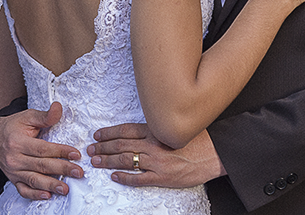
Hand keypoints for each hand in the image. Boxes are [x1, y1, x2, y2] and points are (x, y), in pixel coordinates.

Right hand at [0, 102, 83, 199]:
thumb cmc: (14, 126)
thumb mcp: (27, 117)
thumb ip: (44, 116)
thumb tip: (59, 107)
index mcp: (17, 142)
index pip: (42, 149)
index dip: (60, 151)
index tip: (76, 154)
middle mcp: (14, 158)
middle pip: (41, 165)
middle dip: (62, 169)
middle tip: (78, 172)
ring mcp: (13, 171)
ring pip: (34, 180)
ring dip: (51, 185)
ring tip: (66, 188)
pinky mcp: (13, 180)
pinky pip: (24, 190)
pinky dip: (35, 195)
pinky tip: (47, 195)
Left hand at [86, 123, 224, 186]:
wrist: (214, 153)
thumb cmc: (196, 139)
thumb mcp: (172, 126)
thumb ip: (154, 128)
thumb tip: (135, 130)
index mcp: (154, 130)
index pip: (124, 130)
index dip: (108, 132)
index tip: (96, 135)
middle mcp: (152, 144)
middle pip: (121, 145)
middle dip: (102, 147)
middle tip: (90, 150)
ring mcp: (156, 162)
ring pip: (126, 160)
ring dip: (108, 161)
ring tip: (96, 162)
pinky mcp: (162, 177)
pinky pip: (139, 178)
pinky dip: (124, 177)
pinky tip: (114, 176)